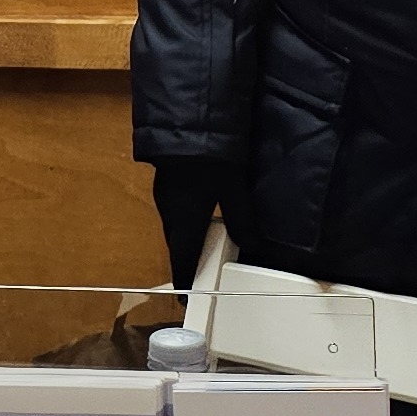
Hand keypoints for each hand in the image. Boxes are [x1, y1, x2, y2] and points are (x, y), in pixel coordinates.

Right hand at [148, 159, 240, 290]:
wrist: (186, 119)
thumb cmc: (209, 157)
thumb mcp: (233, 188)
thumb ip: (242, 218)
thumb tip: (252, 244)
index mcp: (184, 220)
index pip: (182, 260)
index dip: (185, 280)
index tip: (185, 297)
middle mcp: (169, 211)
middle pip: (177, 245)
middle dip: (186, 261)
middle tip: (196, 274)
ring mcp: (164, 194)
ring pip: (175, 226)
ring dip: (186, 239)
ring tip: (201, 247)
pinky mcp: (167, 179)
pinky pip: (174, 210)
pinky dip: (185, 220)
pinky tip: (197, 213)